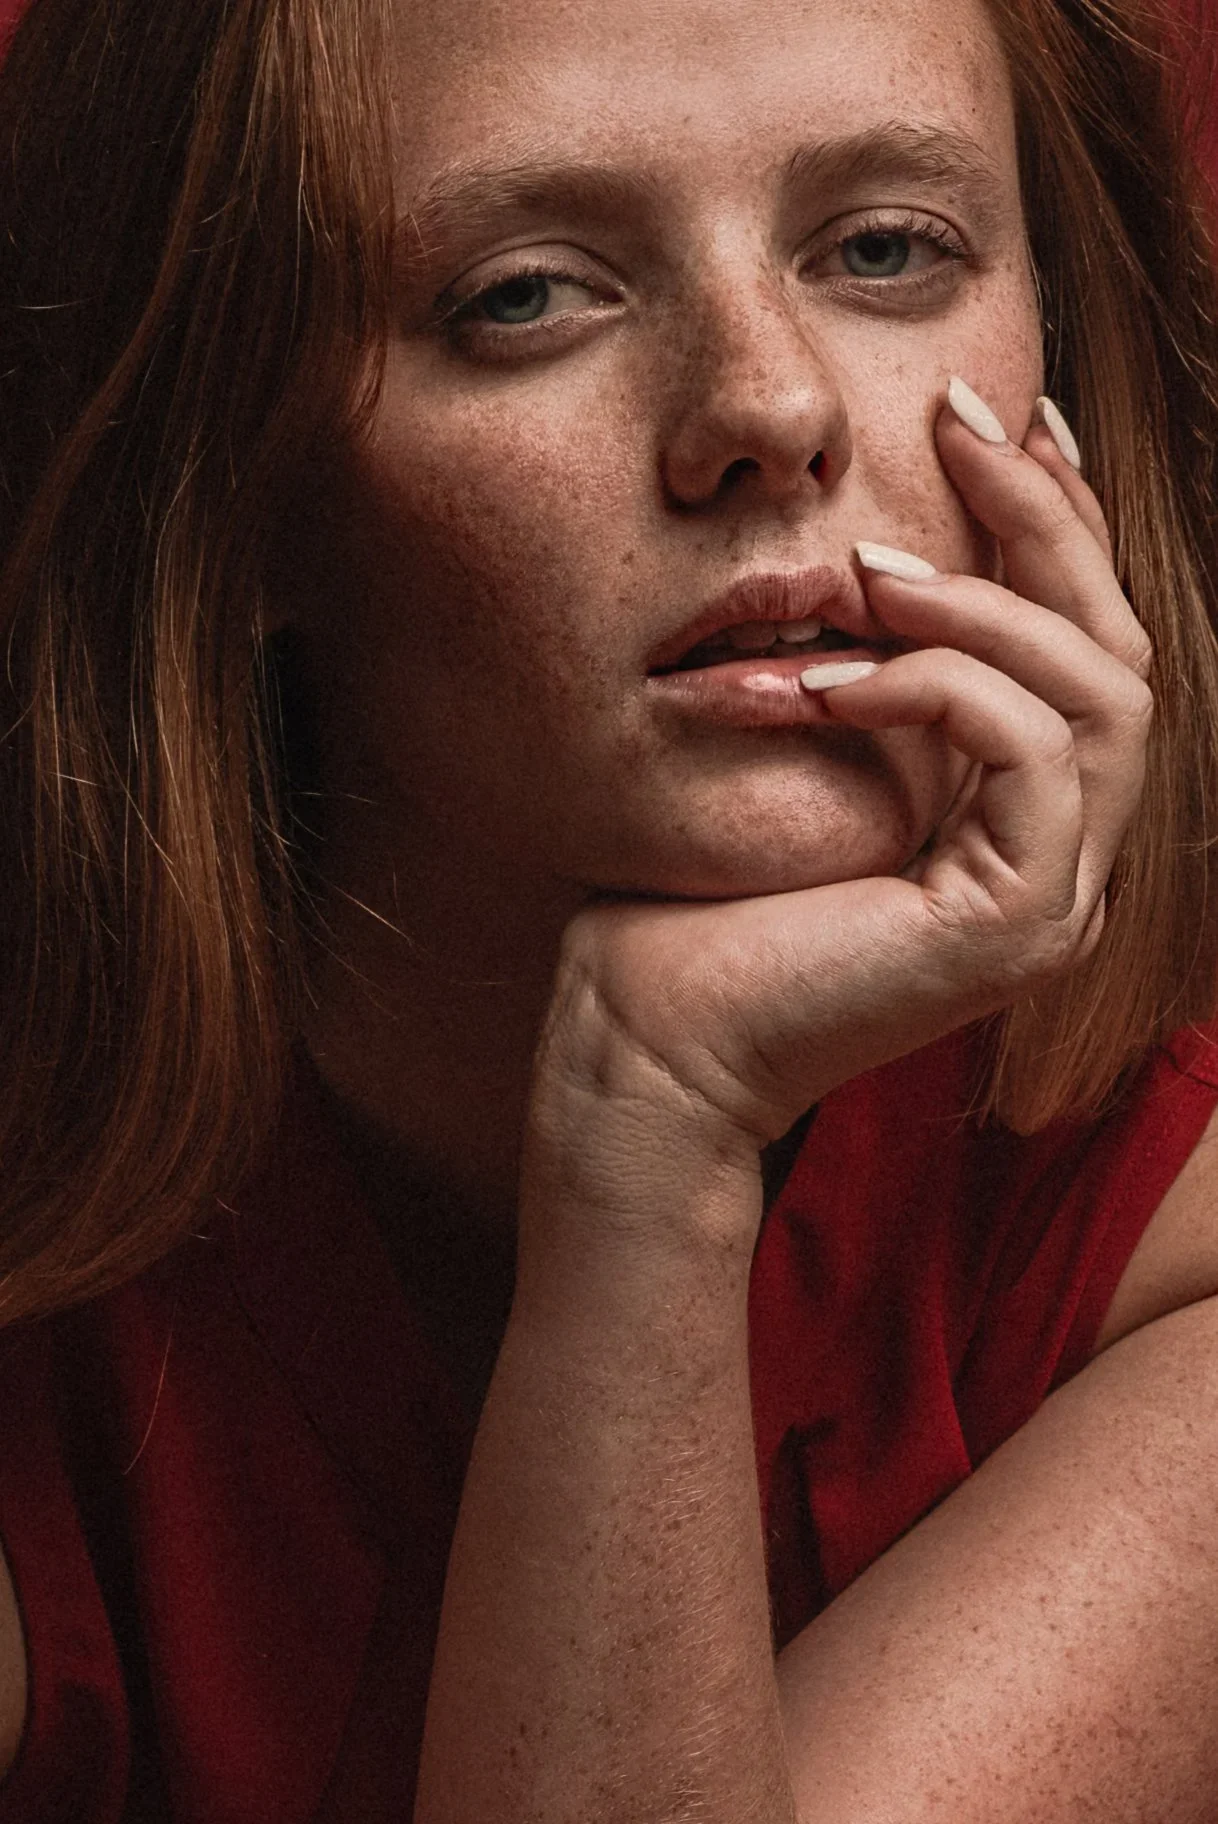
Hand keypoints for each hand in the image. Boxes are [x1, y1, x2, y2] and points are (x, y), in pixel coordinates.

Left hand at [525, 384, 1152, 1234]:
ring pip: (1106, 695)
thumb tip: (871, 551)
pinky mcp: (1018, 926)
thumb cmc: (693, 903)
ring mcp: (1056, 901)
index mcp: (1019, 823)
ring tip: (861, 571)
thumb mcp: (803, 754)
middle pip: (1123, 652)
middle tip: (962, 417)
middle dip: (1048, 518)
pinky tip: (831, 681)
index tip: (1000, 415)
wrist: (642, 1042)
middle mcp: (1062, 862)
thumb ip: (870, 671)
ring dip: (986, 605)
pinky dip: (938, 688)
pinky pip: (1032, 754)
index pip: (1083, 648)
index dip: (1061, 522)